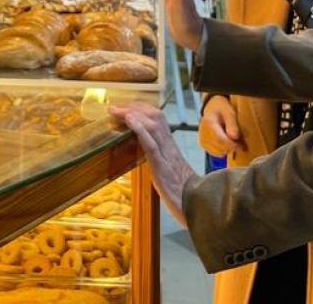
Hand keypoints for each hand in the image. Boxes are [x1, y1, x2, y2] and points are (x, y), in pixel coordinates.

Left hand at [108, 102, 194, 225]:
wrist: (198, 207)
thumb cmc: (184, 194)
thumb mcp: (168, 173)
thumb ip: (159, 161)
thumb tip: (144, 154)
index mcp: (171, 147)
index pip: (157, 119)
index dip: (140, 109)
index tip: (123, 107)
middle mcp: (169, 147)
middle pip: (154, 117)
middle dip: (133, 107)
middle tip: (114, 107)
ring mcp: (167, 156)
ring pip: (153, 126)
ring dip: (133, 114)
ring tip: (117, 110)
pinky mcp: (162, 167)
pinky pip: (152, 144)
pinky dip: (140, 130)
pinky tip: (129, 121)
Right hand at [199, 96, 244, 156]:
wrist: (212, 109)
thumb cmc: (222, 109)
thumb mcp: (229, 112)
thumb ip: (232, 124)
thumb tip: (234, 137)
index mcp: (209, 123)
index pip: (220, 139)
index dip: (232, 145)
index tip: (241, 147)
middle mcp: (203, 132)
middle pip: (219, 147)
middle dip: (231, 148)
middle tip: (240, 144)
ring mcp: (202, 139)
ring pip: (217, 152)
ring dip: (227, 150)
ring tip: (233, 142)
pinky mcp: (203, 144)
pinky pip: (214, 152)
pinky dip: (222, 151)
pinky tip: (226, 145)